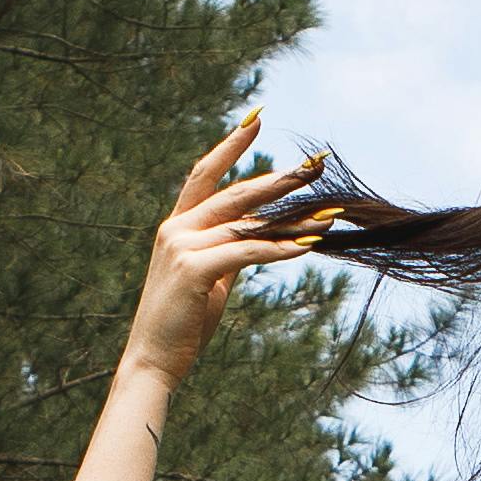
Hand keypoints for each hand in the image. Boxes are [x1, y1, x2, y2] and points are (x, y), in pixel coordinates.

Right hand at [120, 111, 335, 379]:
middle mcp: (176, 228)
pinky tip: (309, 245)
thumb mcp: (209, 278)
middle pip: (236, 194)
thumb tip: (261, 236)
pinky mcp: (194, 269)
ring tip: (328, 212)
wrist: (152, 360)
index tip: (256, 119)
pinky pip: (248, 251)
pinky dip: (281, 248)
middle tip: (316, 167)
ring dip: (293, 220)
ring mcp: (182, 246)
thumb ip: (229, 251)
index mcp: (176, 226)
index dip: (231, 146)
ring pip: (248, 224)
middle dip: (280, 180)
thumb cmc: (182, 323)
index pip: (204, 174)